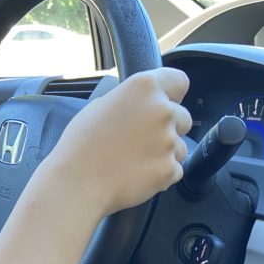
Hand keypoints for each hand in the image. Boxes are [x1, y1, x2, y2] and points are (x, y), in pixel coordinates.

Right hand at [43, 67, 191, 217]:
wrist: (79, 182)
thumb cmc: (83, 144)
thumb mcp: (101, 105)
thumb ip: (130, 101)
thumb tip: (140, 105)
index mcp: (145, 88)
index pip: (180, 81)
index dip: (173, 95)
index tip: (164, 104)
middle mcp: (163, 110)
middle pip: (184, 118)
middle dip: (170, 128)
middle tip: (143, 140)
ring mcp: (169, 142)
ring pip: (181, 147)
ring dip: (166, 154)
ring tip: (136, 160)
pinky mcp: (170, 169)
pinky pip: (175, 170)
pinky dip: (162, 175)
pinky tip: (138, 174)